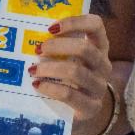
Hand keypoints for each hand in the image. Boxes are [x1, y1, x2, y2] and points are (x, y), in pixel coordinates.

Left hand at [29, 14, 114, 133]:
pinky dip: (50, 88)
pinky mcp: (91, 107)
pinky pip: (69, 94)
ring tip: (32, 70)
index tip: (51, 28)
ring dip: (50, 68)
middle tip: (37, 49)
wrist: (84, 112)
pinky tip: (37, 85)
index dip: (74, 22)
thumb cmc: (71, 78)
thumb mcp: (71, 59)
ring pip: (76, 71)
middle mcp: (104, 64)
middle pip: (85, 48)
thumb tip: (30, 34)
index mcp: (100, 47)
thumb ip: (59, 46)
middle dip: (57, 46)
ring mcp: (99, 86)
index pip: (96, 25)